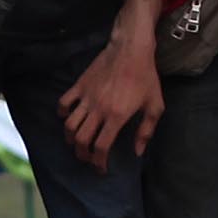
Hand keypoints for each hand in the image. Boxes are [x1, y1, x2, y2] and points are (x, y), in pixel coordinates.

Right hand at [61, 34, 165, 162]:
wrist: (131, 48)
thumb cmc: (146, 77)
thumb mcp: (155, 105)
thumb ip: (146, 131)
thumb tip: (137, 151)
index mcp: (117, 116)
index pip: (101, 147)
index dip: (98, 162)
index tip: (101, 169)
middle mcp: (98, 109)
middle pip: (81, 140)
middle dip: (82, 155)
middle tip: (87, 158)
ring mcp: (87, 97)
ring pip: (69, 125)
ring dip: (70, 139)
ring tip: (76, 142)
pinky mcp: (80, 85)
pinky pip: (64, 103)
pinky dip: (62, 113)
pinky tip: (68, 117)